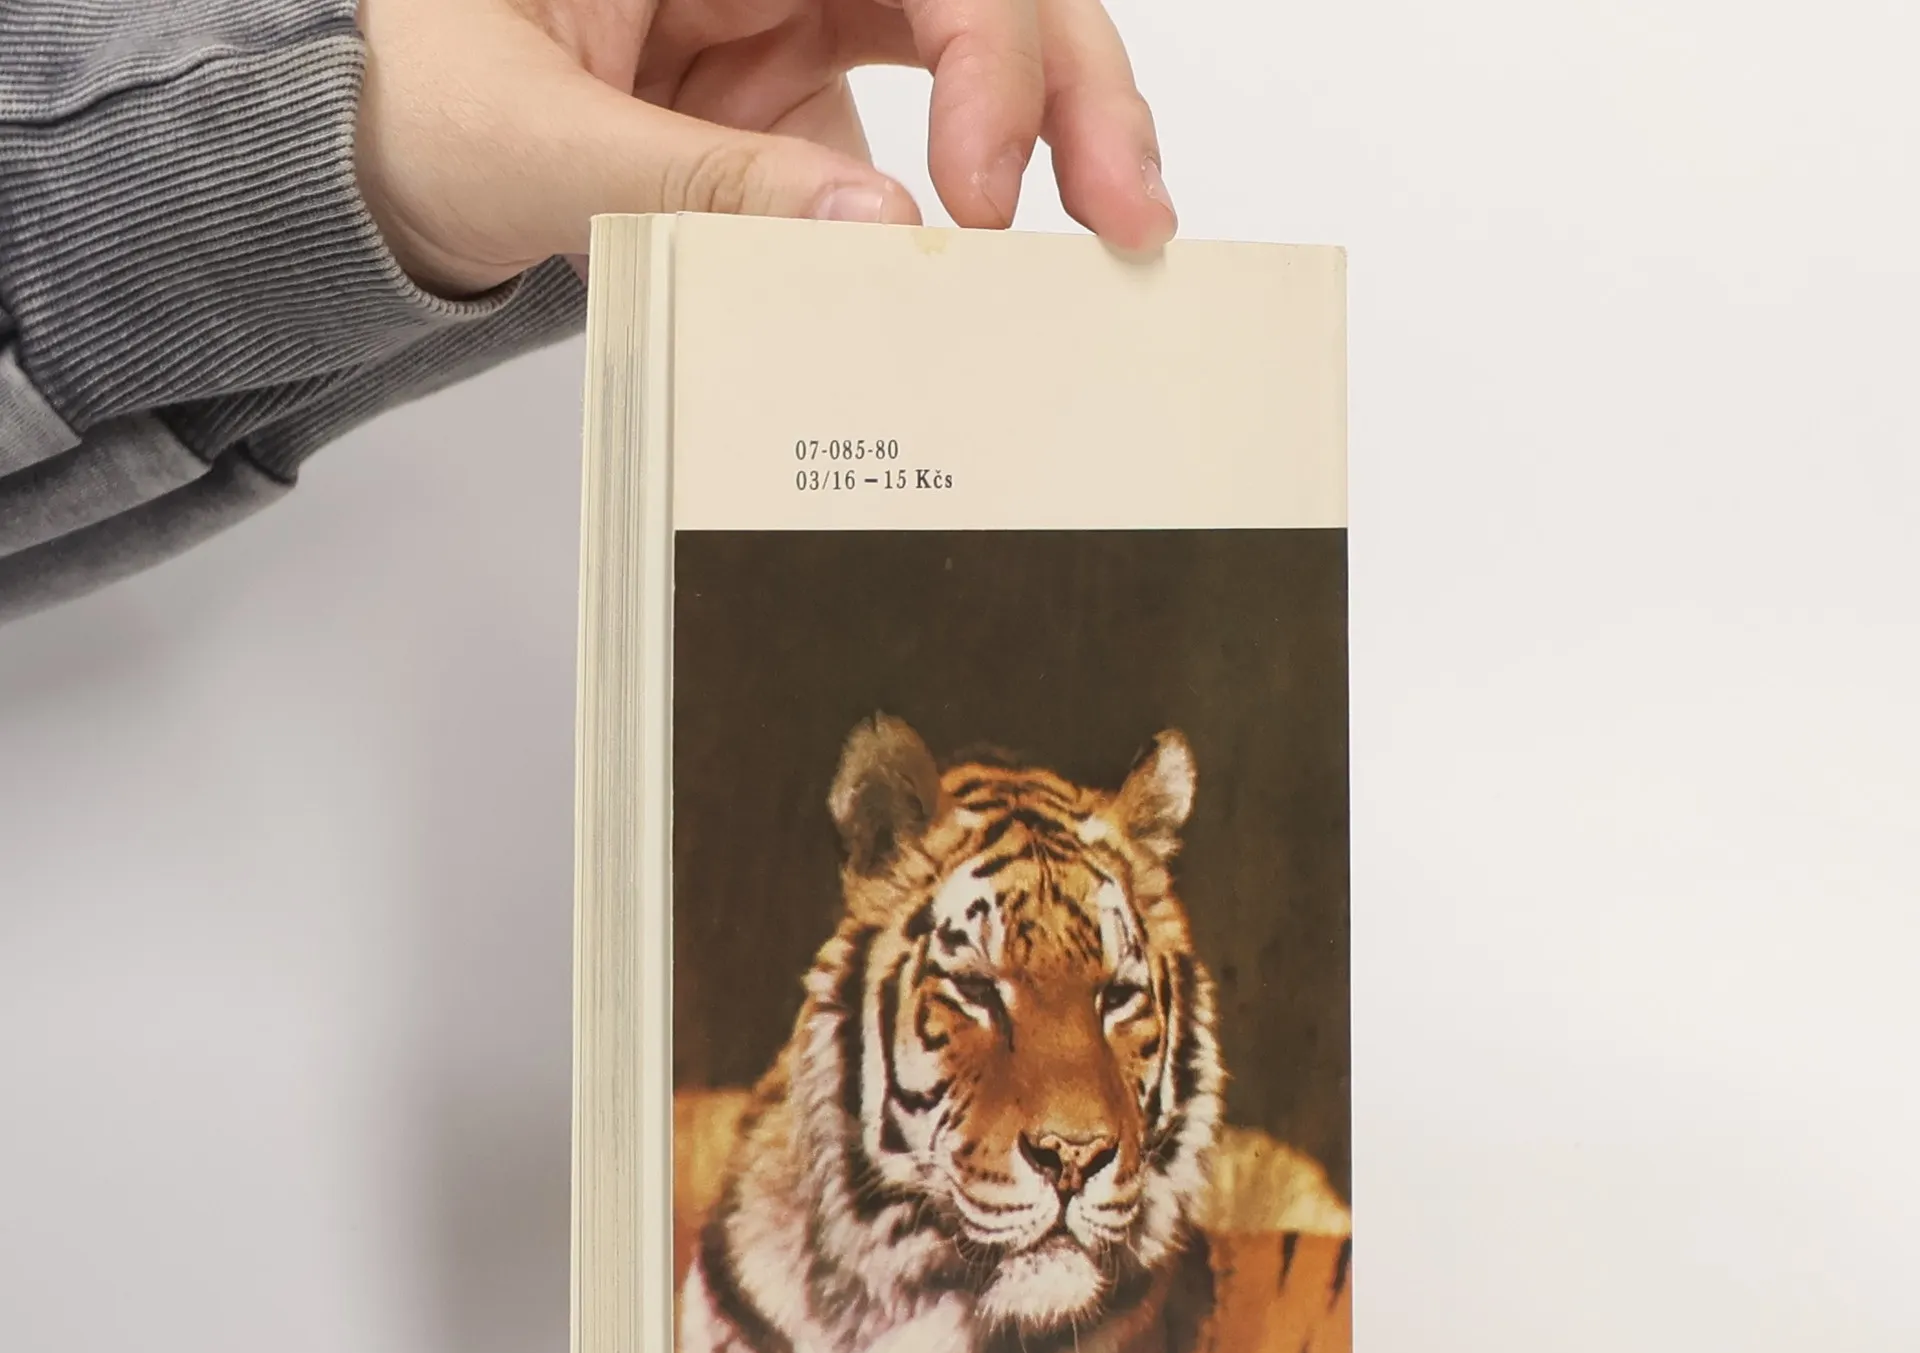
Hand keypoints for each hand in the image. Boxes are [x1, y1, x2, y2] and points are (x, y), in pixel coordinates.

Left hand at [355, 0, 1176, 297]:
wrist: (377, 159)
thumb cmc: (414, 104)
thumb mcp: (530, 141)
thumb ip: (700, 188)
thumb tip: (882, 239)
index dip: (983, 54)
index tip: (977, 196)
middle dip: (1071, 82)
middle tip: (1129, 212)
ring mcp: (802, 14)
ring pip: (979, 39)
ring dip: (1062, 129)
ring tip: (1122, 234)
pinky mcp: (805, 95)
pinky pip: (925, 127)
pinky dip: (985, 188)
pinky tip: (1015, 260)